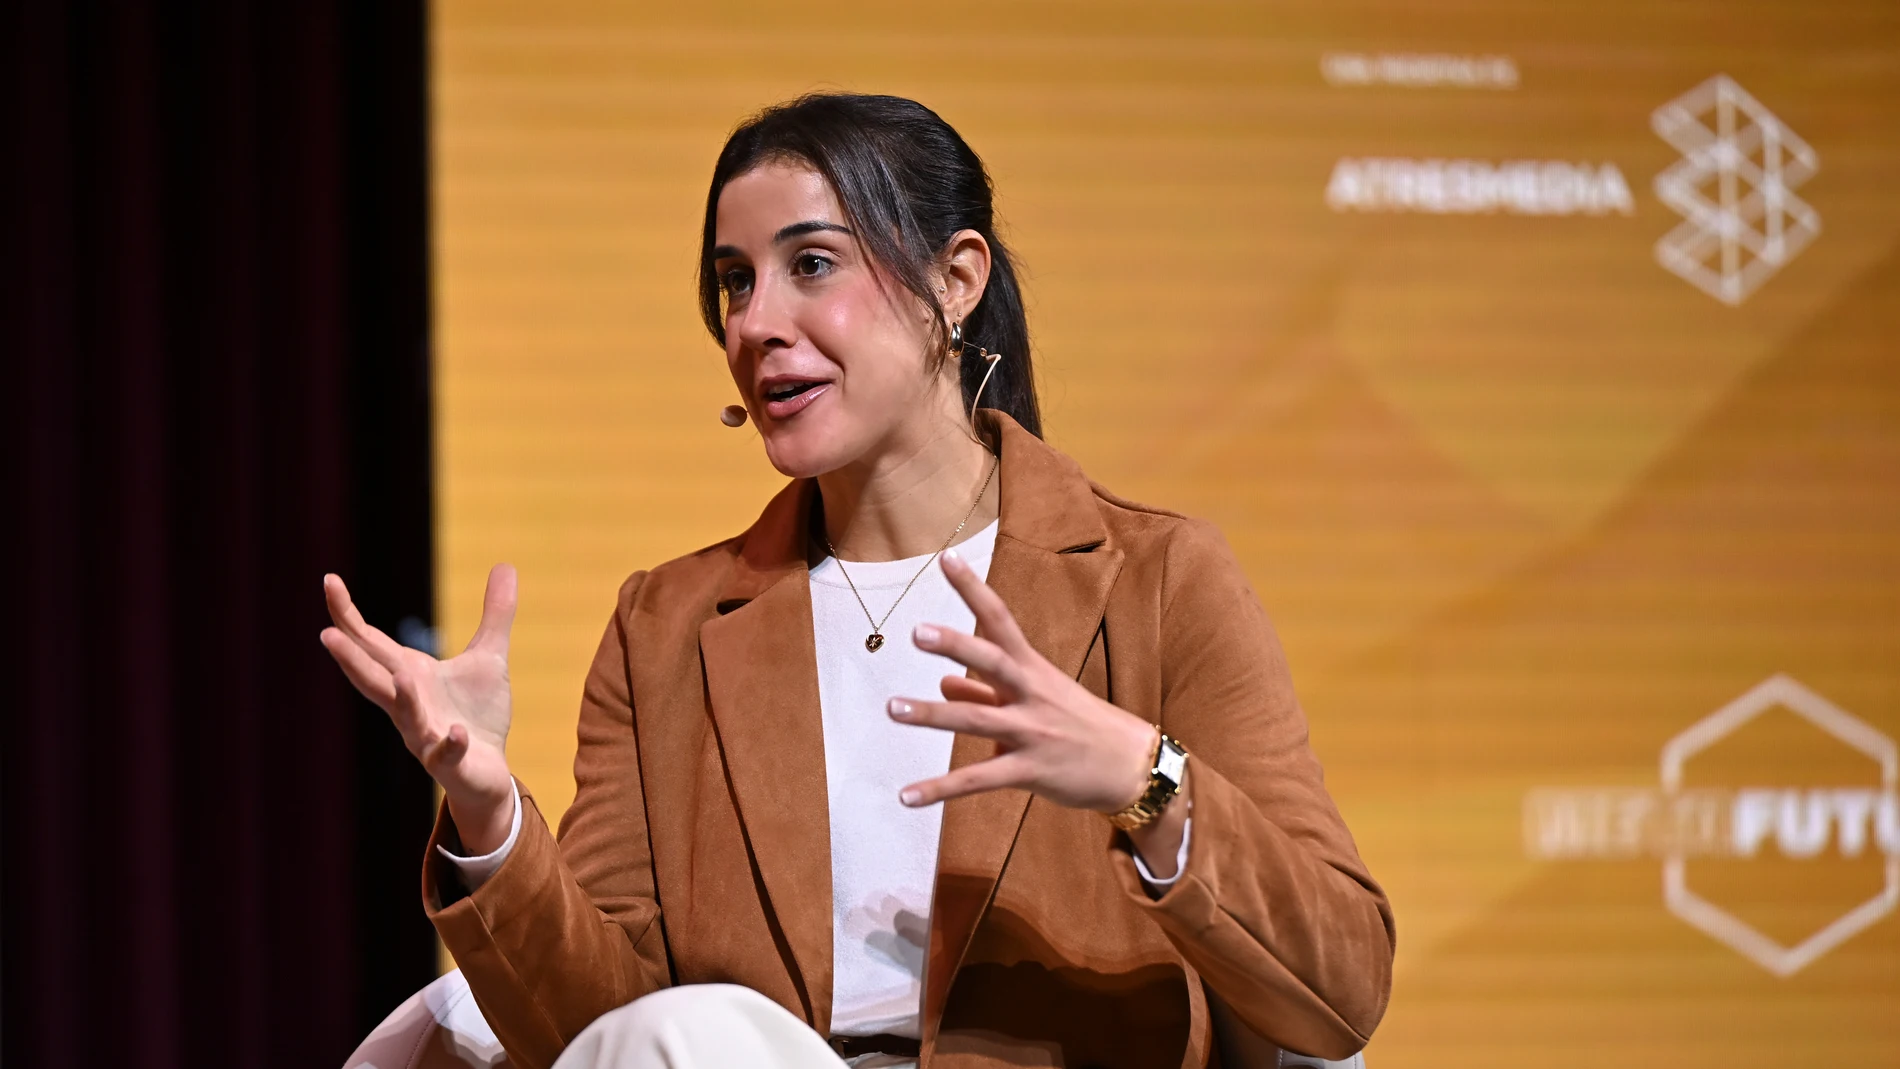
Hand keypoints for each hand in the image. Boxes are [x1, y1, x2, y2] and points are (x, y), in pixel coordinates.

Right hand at [321, 564, 517, 853]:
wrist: (489, 772)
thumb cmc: (477, 716)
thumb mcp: (489, 658)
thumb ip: (495, 615)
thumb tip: (505, 565)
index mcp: (410, 675)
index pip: (371, 642)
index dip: (348, 615)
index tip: (328, 581)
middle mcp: (408, 704)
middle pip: (372, 678)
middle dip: (351, 658)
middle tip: (326, 633)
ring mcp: (424, 734)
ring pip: (405, 716)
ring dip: (402, 697)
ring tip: (401, 674)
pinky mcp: (449, 761)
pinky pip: (445, 752)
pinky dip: (448, 742)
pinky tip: (454, 731)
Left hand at [889, 551, 1188, 874]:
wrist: (1131, 765)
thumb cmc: (1081, 725)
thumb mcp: (1037, 699)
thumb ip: (986, 692)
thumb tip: (943, 682)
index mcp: (1033, 669)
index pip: (1000, 619)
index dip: (973, 589)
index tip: (946, 558)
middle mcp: (1032, 693)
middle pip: (992, 661)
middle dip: (956, 646)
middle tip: (917, 632)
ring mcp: (1032, 732)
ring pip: (976, 720)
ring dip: (932, 715)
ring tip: (892, 708)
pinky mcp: (1030, 770)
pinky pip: (978, 780)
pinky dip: (940, 789)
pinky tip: (906, 796)